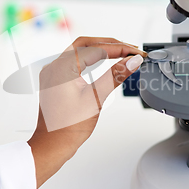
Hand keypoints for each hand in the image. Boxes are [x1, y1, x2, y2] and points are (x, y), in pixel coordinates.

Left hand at [27, 37, 145, 187]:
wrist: (52, 145)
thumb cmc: (68, 127)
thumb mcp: (96, 98)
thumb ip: (115, 76)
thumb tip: (132, 61)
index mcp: (62, 68)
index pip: (96, 49)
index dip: (120, 49)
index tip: (136, 53)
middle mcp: (54, 66)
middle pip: (86, 43)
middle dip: (110, 44)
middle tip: (131, 49)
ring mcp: (53, 72)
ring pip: (79, 50)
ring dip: (100, 49)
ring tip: (120, 53)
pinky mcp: (54, 79)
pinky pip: (73, 60)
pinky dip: (90, 58)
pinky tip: (101, 60)